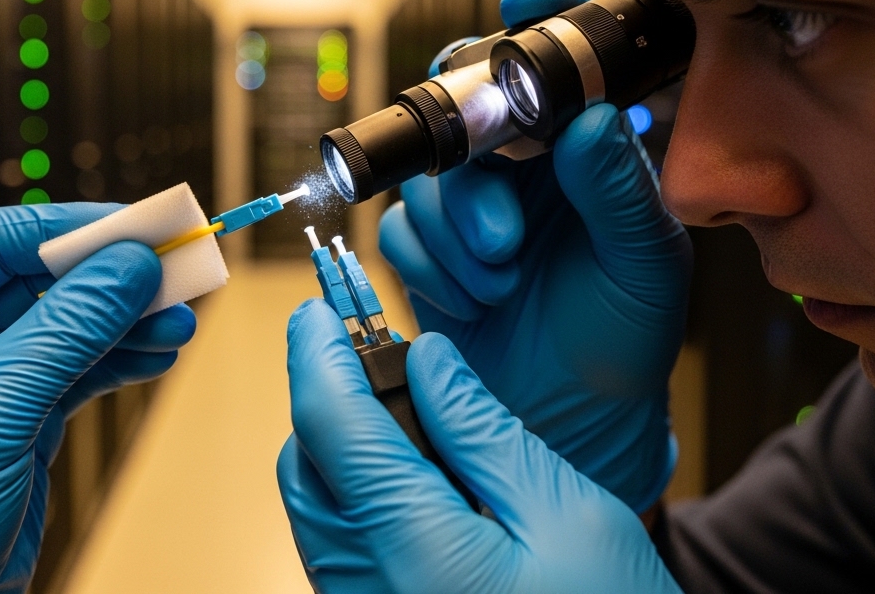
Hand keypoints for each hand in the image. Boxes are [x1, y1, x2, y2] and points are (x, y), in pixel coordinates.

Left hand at [277, 299, 682, 593]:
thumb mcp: (568, 513)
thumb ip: (484, 430)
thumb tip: (425, 356)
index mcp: (412, 550)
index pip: (329, 425)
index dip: (317, 354)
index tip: (319, 309)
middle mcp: (365, 587)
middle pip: (306, 465)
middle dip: (330, 398)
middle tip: (383, 358)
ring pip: (315, 506)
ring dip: (343, 447)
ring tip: (413, 416)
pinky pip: (339, 546)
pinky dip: (359, 495)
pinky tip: (421, 478)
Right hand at [379, 0, 692, 511]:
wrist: (568, 425)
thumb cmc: (622, 343)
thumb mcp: (643, 267)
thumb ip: (619, 192)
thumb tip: (590, 119)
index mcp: (587, 155)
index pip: (561, 65)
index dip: (540, 23)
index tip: (526, 7)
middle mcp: (527, 169)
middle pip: (468, 107)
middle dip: (473, 157)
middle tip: (500, 219)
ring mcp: (473, 206)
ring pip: (428, 175)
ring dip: (456, 230)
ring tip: (501, 276)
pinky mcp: (429, 249)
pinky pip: (398, 227)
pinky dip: (431, 265)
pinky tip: (476, 297)